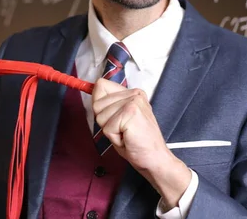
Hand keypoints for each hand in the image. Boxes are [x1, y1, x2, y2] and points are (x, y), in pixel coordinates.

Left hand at [92, 79, 191, 208]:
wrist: (155, 159)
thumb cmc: (137, 142)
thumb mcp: (119, 119)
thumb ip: (107, 104)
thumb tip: (91, 89)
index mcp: (132, 93)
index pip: (101, 85)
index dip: (99, 103)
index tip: (110, 116)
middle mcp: (134, 94)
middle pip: (97, 103)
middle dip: (105, 121)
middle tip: (122, 130)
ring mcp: (133, 102)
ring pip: (100, 116)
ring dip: (110, 131)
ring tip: (126, 134)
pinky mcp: (131, 113)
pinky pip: (107, 128)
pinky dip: (115, 138)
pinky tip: (128, 139)